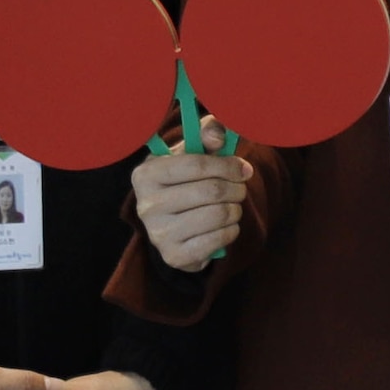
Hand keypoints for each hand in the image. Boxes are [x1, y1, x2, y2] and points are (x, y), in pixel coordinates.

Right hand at [131, 145, 252, 270]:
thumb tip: (219, 135)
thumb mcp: (191, 153)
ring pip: (219, 215)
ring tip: (232, 206)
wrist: (173, 224)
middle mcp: (146, 205)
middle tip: (240, 188)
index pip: (197, 164)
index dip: (228, 165)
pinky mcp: (174, 256)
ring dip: (236, 209)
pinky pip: (219, 239)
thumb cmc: (185, 180)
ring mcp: (158, 233)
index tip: (243, 169)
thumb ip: (208, 134)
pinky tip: (225, 226)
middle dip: (236, 188)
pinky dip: (231, 230)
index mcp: (146, 174)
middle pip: (212, 191)